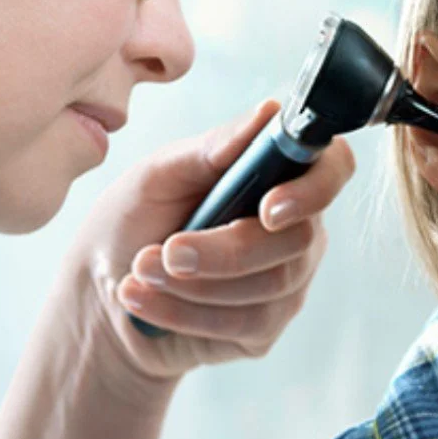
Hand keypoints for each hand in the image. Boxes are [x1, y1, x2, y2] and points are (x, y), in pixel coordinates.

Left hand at [71, 100, 354, 379]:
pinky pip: (243, 324)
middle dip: (226, 250)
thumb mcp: (159, 175)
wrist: (104, 290)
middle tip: (167, 251)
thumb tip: (269, 111)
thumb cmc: (136, 220)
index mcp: (279, 174)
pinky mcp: (264, 327)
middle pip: (298, 240)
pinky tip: (142, 299)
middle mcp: (295, 226)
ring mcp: (286, 280)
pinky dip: (183, 312)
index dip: (314, 188)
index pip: (333, 168)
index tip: (267, 208)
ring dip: (194, 283)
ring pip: (269, 286)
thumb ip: (215, 145)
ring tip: (138, 271)